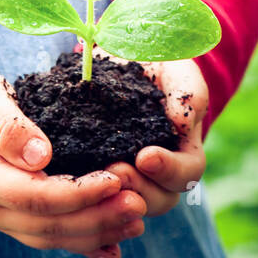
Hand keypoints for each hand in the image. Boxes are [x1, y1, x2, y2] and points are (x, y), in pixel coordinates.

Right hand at [0, 57, 147, 257]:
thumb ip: (6, 126)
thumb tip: (42, 155)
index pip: (34, 197)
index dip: (78, 194)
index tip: (114, 180)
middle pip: (47, 225)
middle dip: (96, 218)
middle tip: (139, 204)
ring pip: (49, 235)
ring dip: (94, 232)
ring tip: (135, 219)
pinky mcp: (7, 211)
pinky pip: (45, 233)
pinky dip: (79, 242)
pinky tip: (110, 246)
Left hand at [83, 45, 208, 217]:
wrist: (129, 56)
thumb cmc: (164, 69)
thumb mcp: (181, 74)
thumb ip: (188, 96)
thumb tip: (180, 124)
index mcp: (183, 153)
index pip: (186, 174)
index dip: (168, 170)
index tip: (145, 157)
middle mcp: (157, 173)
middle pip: (157, 199)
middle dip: (137, 188)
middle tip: (115, 171)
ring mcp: (127, 172)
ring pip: (124, 201)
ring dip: (111, 194)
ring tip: (93, 177)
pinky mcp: (97, 165)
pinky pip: (94, 186)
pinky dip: (84, 185)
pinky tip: (68, 175)